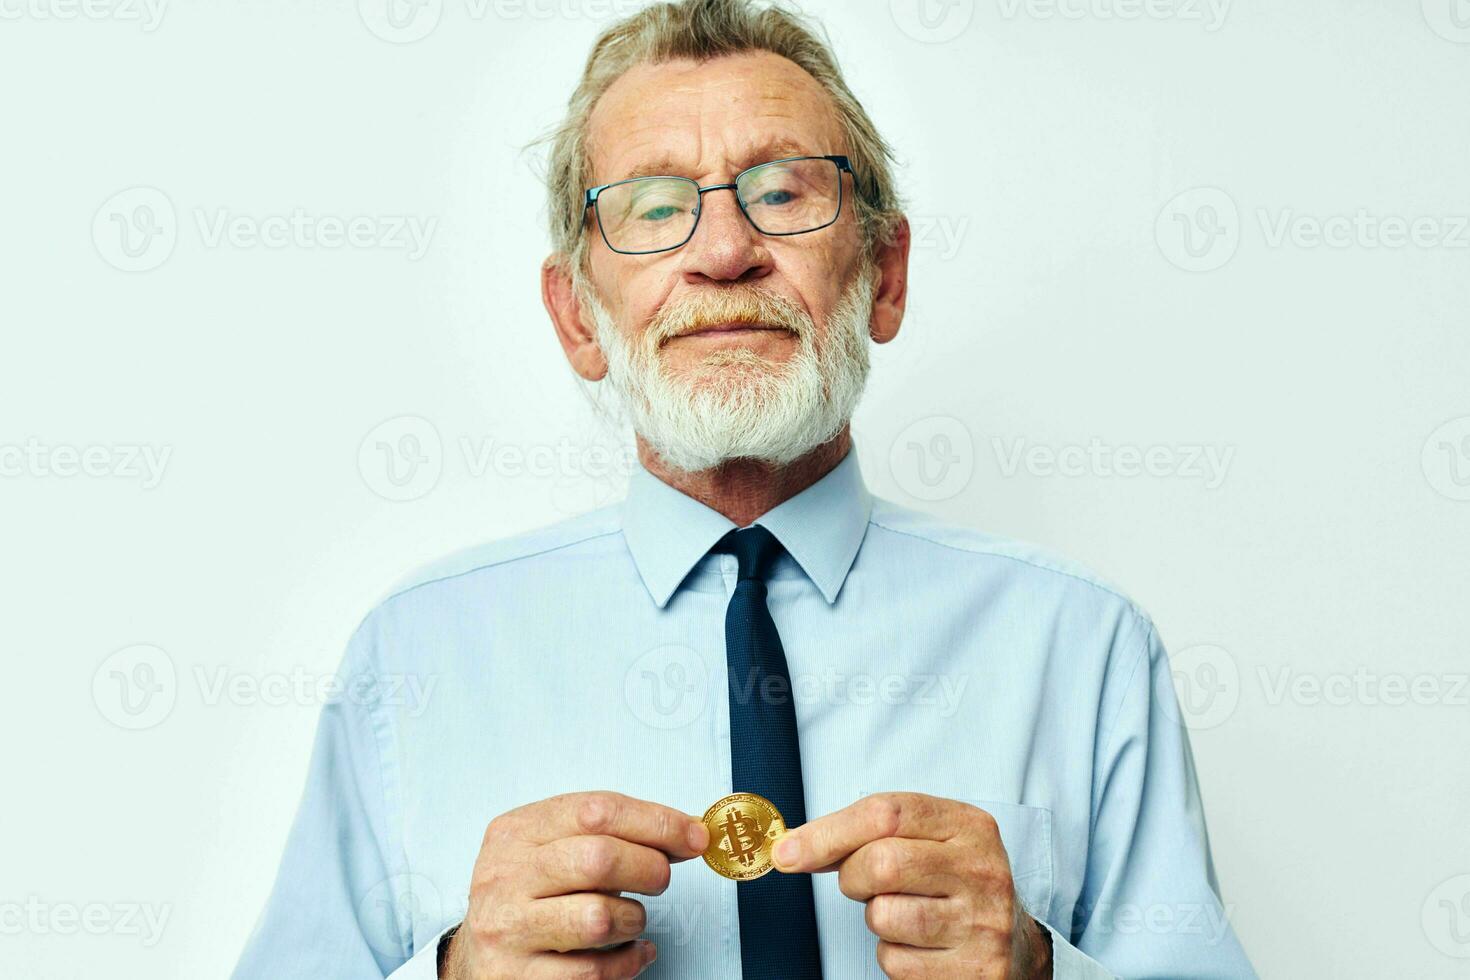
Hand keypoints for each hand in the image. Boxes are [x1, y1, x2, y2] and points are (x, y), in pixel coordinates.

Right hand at [442, 790, 709, 979]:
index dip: (656, 821)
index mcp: (516, 831)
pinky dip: (628, 962)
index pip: (595, 810)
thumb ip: (611, 834)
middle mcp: (503, 876)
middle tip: (661, 879)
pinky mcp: (517, 978)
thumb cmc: (530, 898)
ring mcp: (507, 930)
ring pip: (598, 917)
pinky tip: (630, 952)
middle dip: (649, 868)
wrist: (476, 959)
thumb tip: (687, 835)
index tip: (694, 836)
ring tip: (631, 920)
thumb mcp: (554, 849)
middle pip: (599, 858)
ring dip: (634, 919)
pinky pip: (594, 971)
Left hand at [771, 792, 1051, 978]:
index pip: (887, 812)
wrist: (1015, 943)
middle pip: (881, 863)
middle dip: (851, 877)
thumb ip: (869, 833)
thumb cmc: (953, 883)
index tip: (787, 852)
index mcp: (969, 824)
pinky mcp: (976, 970)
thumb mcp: (928, 840)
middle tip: (861, 884)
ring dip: (875, 918)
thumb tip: (792, 847)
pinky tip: (920, 946)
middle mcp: (982, 869)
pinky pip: (895, 961)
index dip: (827, 831)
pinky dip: (892, 955)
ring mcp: (983, 922)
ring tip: (903, 913)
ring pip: (883, 916)